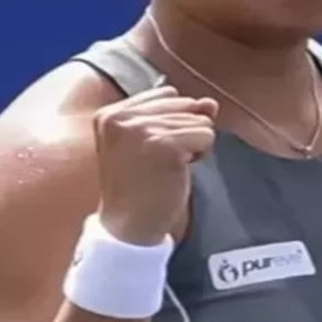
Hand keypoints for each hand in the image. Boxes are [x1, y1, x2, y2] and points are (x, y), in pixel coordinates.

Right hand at [92, 84, 217, 245]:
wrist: (130, 227)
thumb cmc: (141, 186)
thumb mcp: (152, 141)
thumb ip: (179, 114)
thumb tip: (211, 103)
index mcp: (110, 113)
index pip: (167, 94)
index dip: (173, 123)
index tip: (151, 151)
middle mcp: (121, 117)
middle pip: (185, 105)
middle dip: (185, 133)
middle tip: (160, 163)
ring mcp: (141, 129)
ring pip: (199, 120)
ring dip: (192, 146)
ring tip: (167, 168)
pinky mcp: (164, 144)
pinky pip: (206, 135)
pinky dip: (200, 155)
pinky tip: (179, 171)